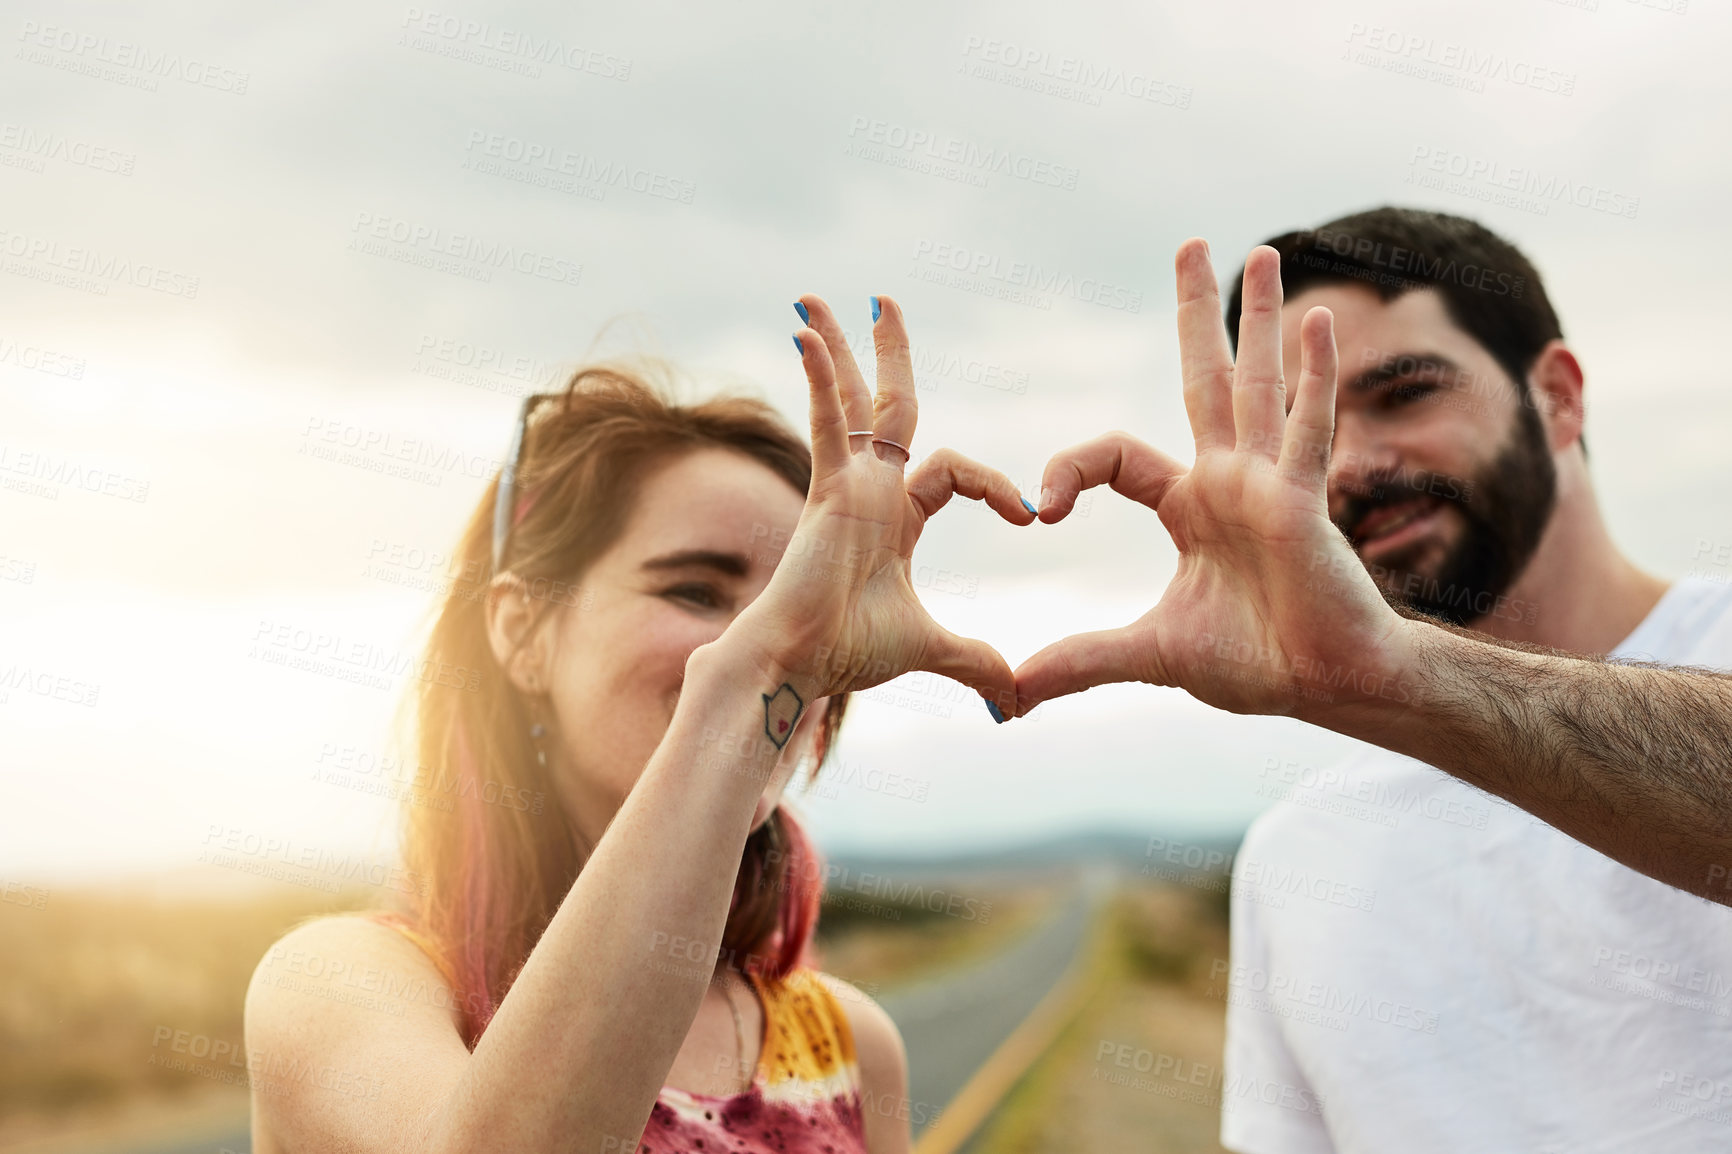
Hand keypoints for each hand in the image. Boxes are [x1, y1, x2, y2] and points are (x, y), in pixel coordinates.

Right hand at [726, 294, 1035, 711]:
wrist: (801, 662)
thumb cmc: (848, 650)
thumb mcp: (928, 646)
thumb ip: (971, 660)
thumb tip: (1013, 697)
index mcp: (894, 514)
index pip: (953, 472)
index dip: (996, 486)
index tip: (1031, 517)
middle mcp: (867, 488)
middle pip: (885, 406)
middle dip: (884, 355)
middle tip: (883, 303)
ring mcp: (843, 484)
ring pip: (848, 402)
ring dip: (838, 349)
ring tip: (820, 298)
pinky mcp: (825, 489)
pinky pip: (825, 424)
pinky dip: (817, 380)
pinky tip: (808, 337)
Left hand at [1011, 242, 1406, 718]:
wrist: (1326, 687)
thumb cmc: (1258, 663)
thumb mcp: (1150, 656)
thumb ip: (1082, 662)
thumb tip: (1010, 697)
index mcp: (1189, 505)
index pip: (1116, 455)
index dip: (1072, 469)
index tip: (1043, 508)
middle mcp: (1229, 479)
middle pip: (1204, 378)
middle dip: (1196, 314)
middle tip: (1190, 246)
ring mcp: (1271, 482)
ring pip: (1258, 385)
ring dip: (1261, 318)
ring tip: (1264, 252)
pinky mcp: (1304, 501)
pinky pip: (1307, 428)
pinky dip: (1313, 376)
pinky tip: (1318, 322)